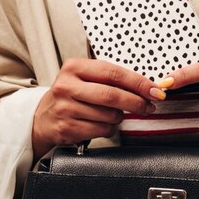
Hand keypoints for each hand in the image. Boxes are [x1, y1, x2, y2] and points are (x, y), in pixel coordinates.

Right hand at [31, 58, 164, 154]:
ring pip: (109, 115)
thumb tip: (147, 88)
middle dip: (136, 102)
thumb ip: (110, 79)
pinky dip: (108, 129)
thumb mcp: (84, 78)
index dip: (138, 83)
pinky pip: (102, 130)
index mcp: (74, 67)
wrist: (42, 118)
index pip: (113, 73)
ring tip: (113, 114)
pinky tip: (100, 123)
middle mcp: (67, 86)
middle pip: (112, 95)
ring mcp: (65, 108)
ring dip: (119, 118)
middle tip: (149, 107)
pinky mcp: (67, 128)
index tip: (155, 90)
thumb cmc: (71, 96)